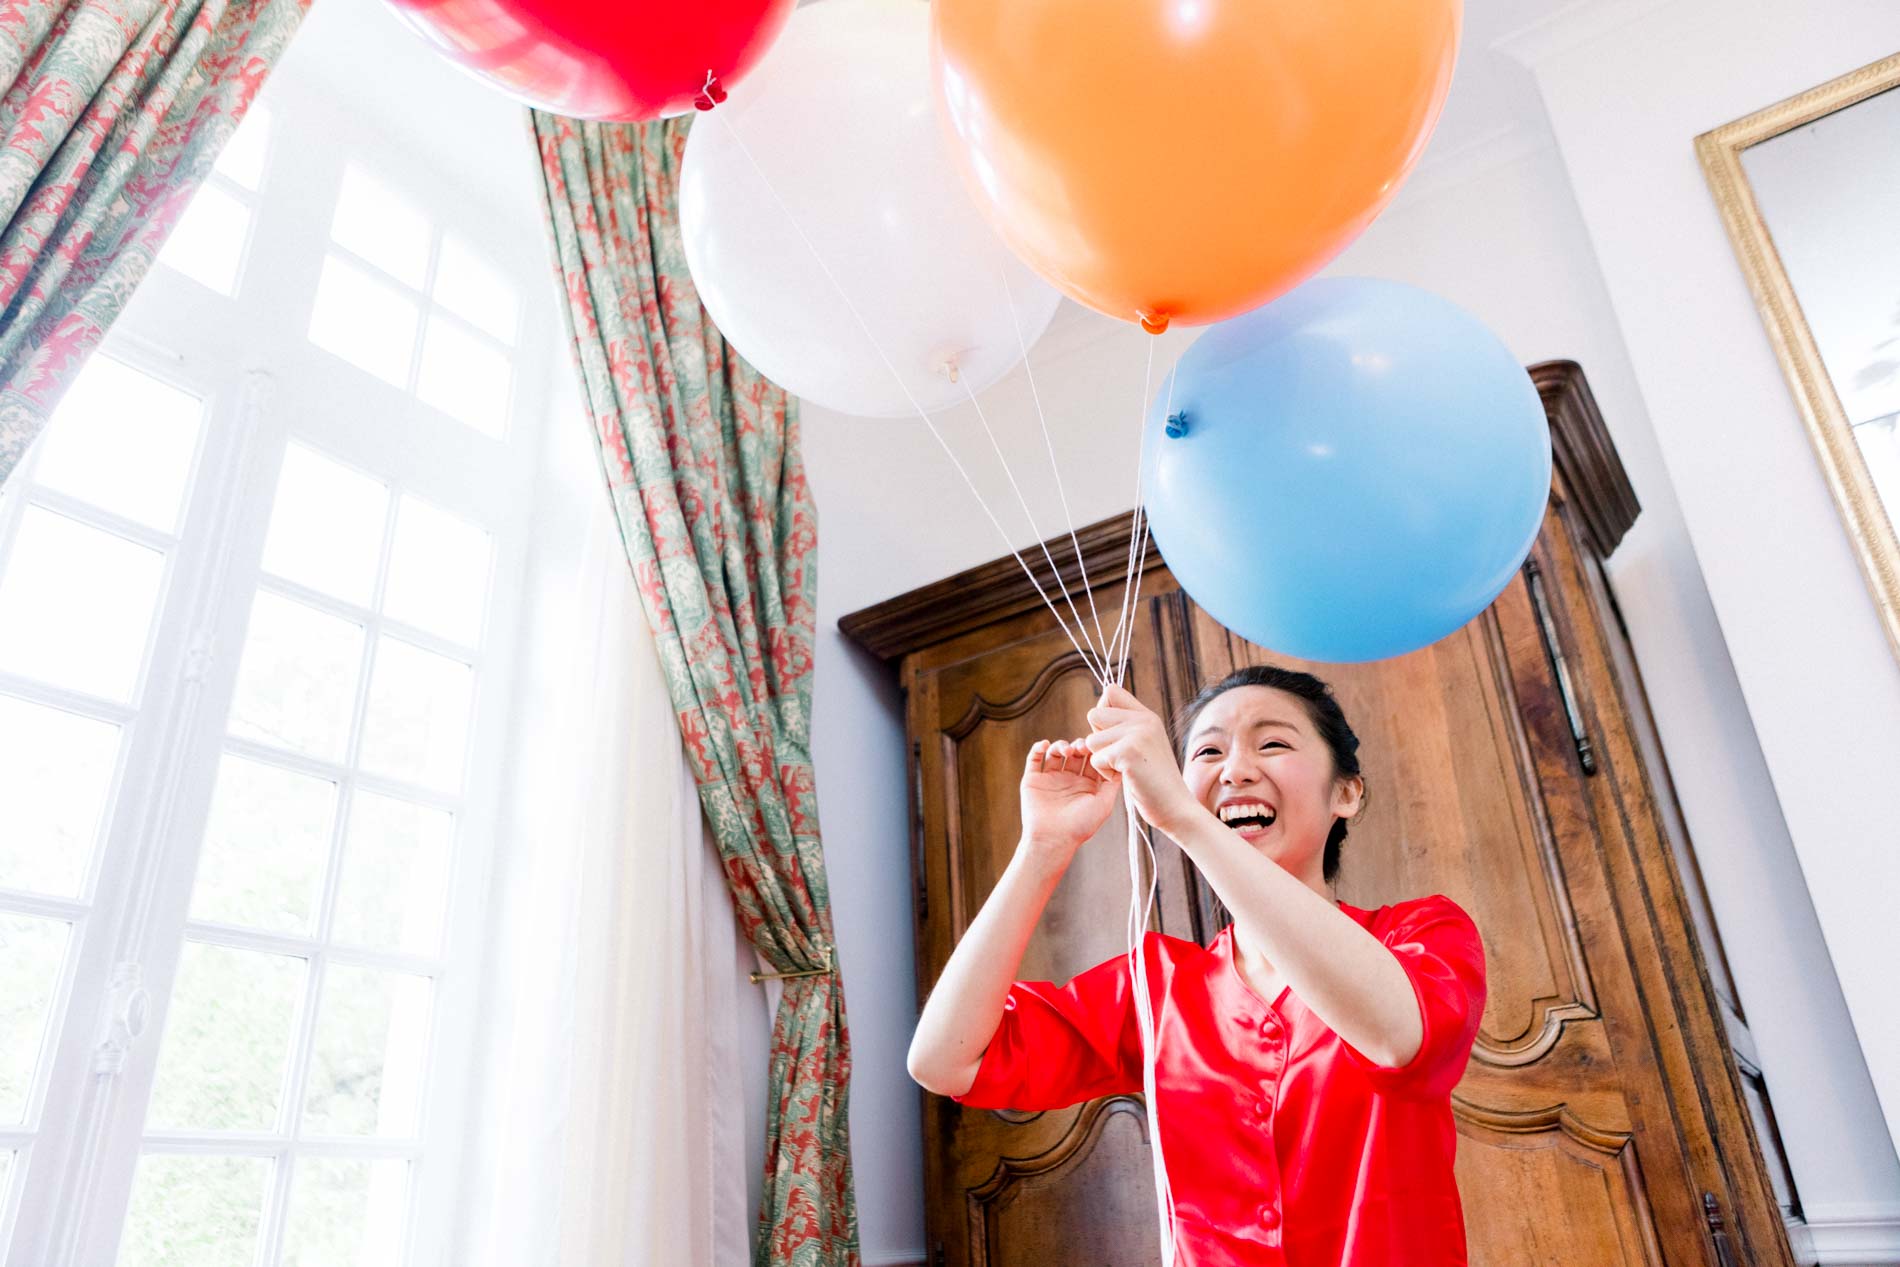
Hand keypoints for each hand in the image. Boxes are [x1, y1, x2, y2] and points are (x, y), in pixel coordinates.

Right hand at [1019, 736, 1119, 859]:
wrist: (1053, 839)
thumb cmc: (1080, 826)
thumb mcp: (1104, 804)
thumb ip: (1113, 784)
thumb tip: (1120, 763)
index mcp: (1086, 785)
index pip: (1091, 761)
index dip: (1095, 751)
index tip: (1098, 745)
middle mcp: (1069, 780)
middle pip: (1075, 754)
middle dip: (1079, 746)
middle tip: (1083, 746)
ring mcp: (1050, 779)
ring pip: (1055, 753)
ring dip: (1061, 745)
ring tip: (1067, 750)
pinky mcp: (1033, 780)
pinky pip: (1034, 759)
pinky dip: (1038, 748)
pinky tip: (1045, 744)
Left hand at [1084, 683, 1200, 834]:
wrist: (1176, 806)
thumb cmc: (1155, 781)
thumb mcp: (1144, 744)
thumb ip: (1125, 726)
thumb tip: (1095, 713)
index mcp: (1147, 715)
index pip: (1111, 691)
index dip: (1103, 714)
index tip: (1115, 736)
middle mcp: (1143, 719)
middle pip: (1094, 715)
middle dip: (1098, 740)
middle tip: (1121, 757)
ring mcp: (1137, 734)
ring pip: (1090, 740)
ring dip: (1102, 760)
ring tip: (1126, 769)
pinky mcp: (1129, 752)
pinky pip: (1096, 758)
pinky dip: (1106, 774)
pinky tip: (1127, 778)